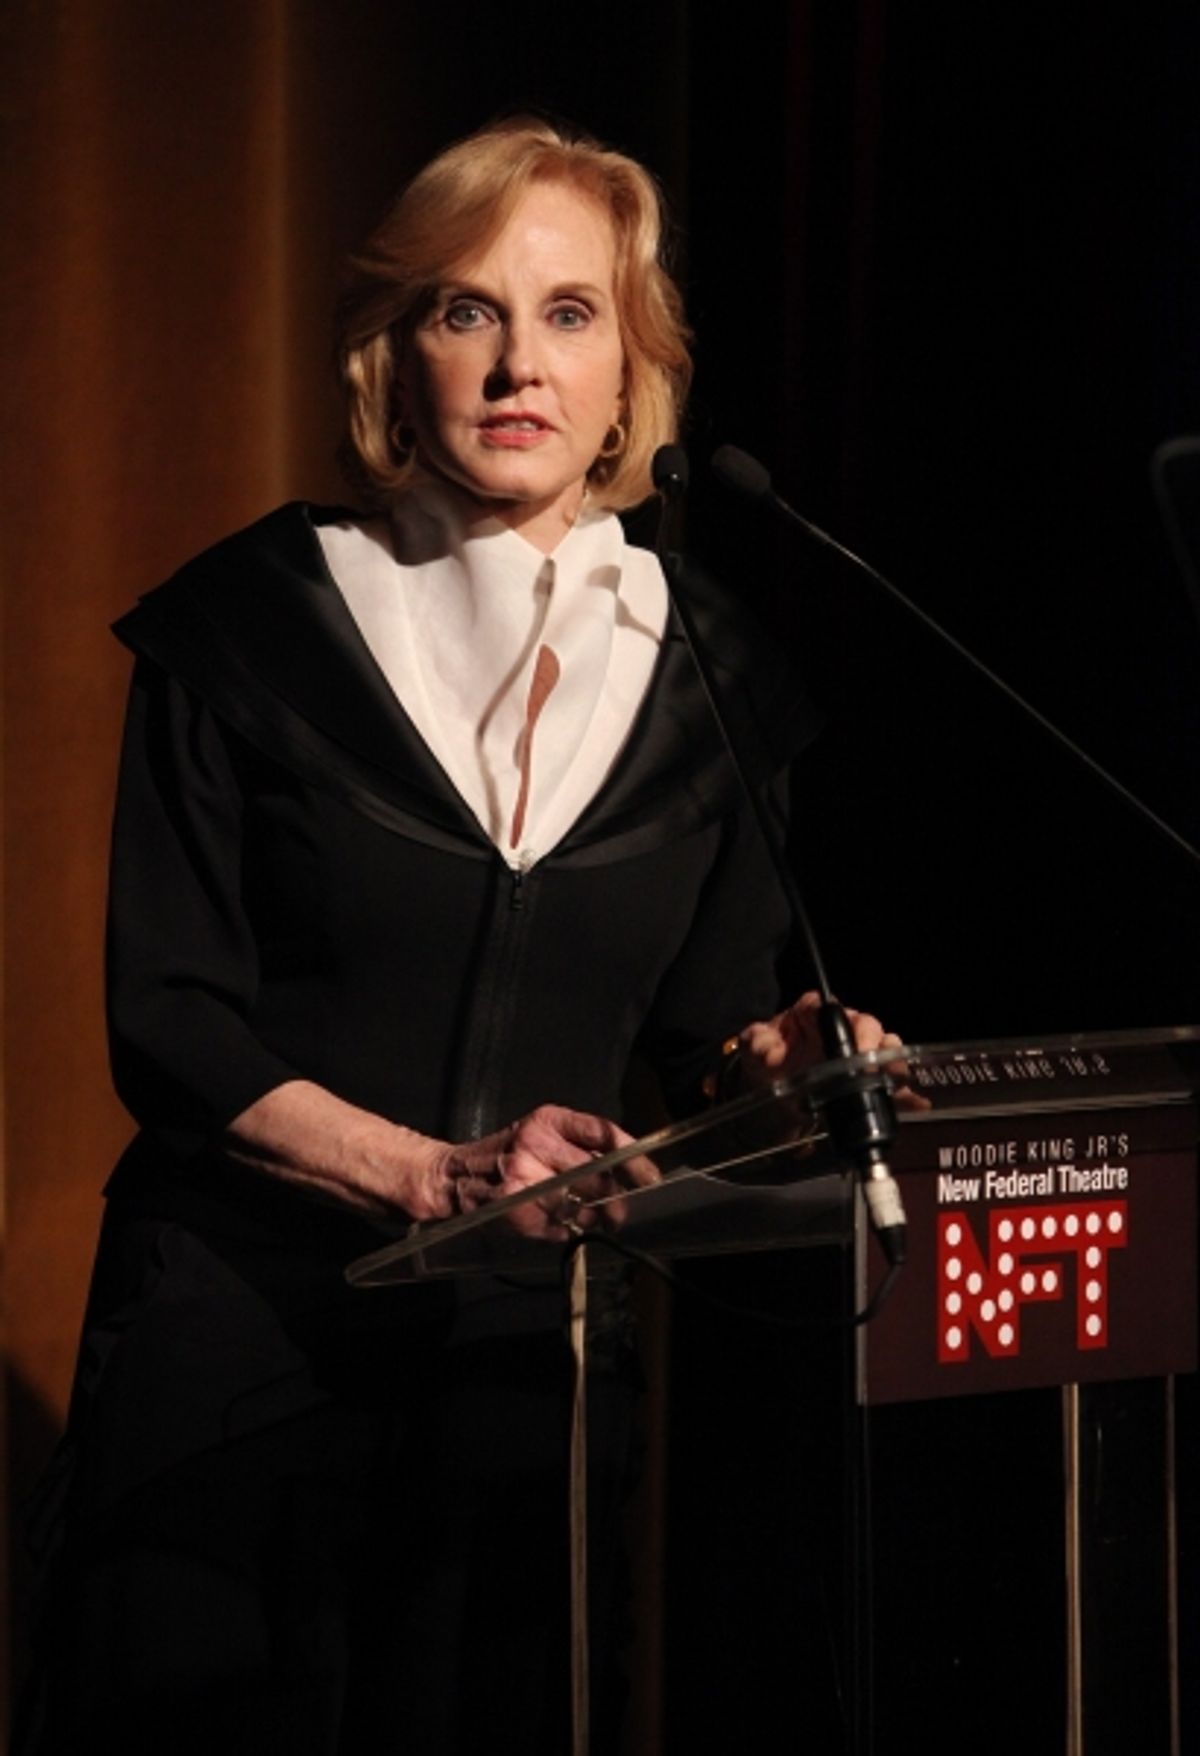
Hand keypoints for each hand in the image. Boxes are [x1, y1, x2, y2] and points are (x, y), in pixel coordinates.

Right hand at [435, 1103, 657, 1237]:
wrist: (454, 1177)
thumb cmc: (507, 1153)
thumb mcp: (540, 1131)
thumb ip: (580, 1142)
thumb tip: (630, 1166)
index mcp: (547, 1120)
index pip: (603, 1133)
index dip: (633, 1158)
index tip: (650, 1178)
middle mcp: (535, 1145)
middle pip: (598, 1176)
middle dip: (616, 1198)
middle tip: (620, 1211)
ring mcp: (524, 1179)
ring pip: (582, 1206)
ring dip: (591, 1218)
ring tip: (585, 1218)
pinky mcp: (517, 1211)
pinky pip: (561, 1227)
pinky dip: (568, 1230)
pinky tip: (558, 1223)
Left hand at [740, 992, 927, 1110]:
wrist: (773, 1088)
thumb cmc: (766, 1058)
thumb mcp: (755, 1048)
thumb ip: (759, 1044)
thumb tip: (768, 1049)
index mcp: (813, 1015)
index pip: (833, 1009)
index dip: (845, 1021)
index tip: (852, 1039)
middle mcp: (841, 1029)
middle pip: (868, 1026)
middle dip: (874, 1042)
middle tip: (873, 1062)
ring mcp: (856, 1053)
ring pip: (886, 1049)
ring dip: (893, 1063)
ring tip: (896, 1079)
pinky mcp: (866, 1079)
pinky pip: (890, 1081)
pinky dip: (904, 1092)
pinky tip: (915, 1103)